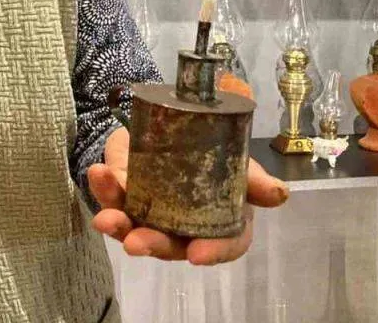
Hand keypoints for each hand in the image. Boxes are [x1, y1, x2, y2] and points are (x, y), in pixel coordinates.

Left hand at [86, 127, 289, 264]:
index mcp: (221, 220)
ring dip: (119, 225)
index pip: (224, 245)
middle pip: (171, 245)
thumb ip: (253, 175)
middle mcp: (185, 226)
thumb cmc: (212, 149)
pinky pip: (111, 199)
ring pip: (134, 229)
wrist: (175, 123)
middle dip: (152, 244)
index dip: (213, 252)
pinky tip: (98, 174)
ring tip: (106, 218)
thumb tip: (279, 193)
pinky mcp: (124, 198)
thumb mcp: (236, 157)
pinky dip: (103, 189)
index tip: (196, 255)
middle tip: (137, 242)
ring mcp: (151, 215)